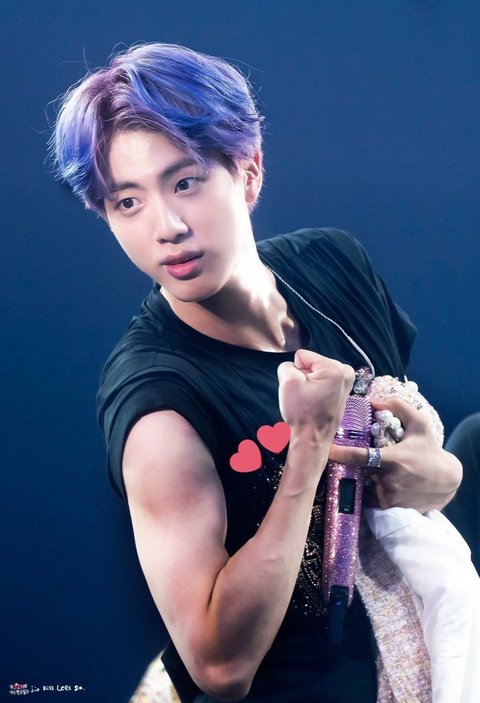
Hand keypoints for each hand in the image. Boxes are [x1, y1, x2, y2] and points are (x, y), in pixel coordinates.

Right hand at [277, 349, 354, 439]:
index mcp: (334, 369)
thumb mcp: (287, 382)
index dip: (296, 371)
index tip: (301, 389)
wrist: (311, 439)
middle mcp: (345, 373)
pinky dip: (316, 390)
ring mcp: (346, 383)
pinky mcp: (343, 391)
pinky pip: (322, 381)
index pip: (302, 356)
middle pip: (311, 363)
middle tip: (305, 396)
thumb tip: (292, 367)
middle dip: (304, 377)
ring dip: (309, 383)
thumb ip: (286, 365)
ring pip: (316, 372)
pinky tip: (316, 402)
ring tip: (310, 400)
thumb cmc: (302, 414)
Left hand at [328, 395, 462, 512]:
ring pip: (363, 486)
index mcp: (393, 459)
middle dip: (354, 466)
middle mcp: (389, 481)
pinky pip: (370, 500)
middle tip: (355, 460)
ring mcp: (389, 498)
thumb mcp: (420, 424)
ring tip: (372, 472)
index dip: (341, 454)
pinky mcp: (391, 510)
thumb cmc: (429, 450)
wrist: (446, 480)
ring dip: (363, 480)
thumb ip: (398, 407)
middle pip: (358, 471)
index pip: (360, 456)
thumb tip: (374, 400)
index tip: (327, 451)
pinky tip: (377, 485)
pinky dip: (369, 492)